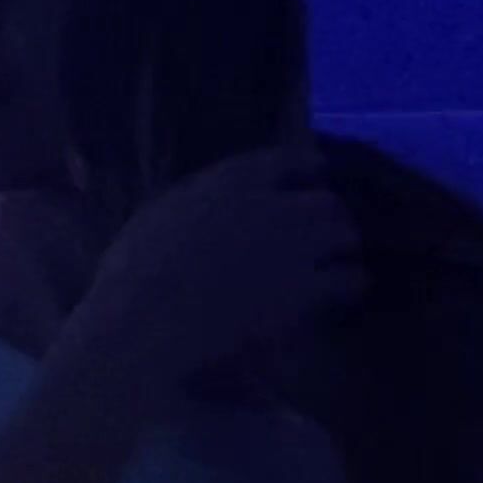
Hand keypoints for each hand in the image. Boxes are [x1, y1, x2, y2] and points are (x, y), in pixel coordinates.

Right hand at [65, 141, 363, 393]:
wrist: (146, 321)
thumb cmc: (132, 275)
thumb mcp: (158, 216)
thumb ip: (195, 202)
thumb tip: (206, 204)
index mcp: (230, 180)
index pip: (287, 160)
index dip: (306, 169)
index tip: (316, 176)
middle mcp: (271, 203)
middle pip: (323, 200)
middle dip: (329, 216)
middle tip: (330, 235)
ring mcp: (293, 244)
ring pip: (343, 233)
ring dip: (344, 247)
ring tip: (344, 262)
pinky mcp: (305, 287)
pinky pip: (348, 277)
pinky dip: (350, 283)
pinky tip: (346, 293)